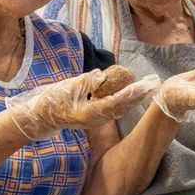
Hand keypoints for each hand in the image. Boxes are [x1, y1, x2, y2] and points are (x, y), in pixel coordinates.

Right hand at [8, 69, 157, 140]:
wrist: (40, 118)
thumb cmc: (50, 102)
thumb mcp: (65, 88)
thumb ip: (84, 82)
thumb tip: (101, 75)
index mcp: (86, 114)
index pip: (111, 103)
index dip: (127, 94)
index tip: (140, 86)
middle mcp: (95, 119)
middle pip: (121, 107)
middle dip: (137, 96)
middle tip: (153, 84)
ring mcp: (96, 119)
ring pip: (120, 109)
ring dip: (135, 98)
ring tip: (149, 87)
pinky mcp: (96, 117)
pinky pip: (114, 108)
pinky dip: (126, 100)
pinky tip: (135, 93)